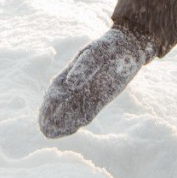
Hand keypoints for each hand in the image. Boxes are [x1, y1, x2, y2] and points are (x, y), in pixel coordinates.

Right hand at [38, 24, 157, 138]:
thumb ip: (84, 67)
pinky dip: (77, 123)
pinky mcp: (99, 101)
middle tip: (50, 130)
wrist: (128, 47)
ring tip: (60, 131)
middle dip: (50, 121)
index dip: (48, 108)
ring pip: (68, 116)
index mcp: (67, 75)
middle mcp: (72, 89)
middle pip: (55, 110)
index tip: (48, 117)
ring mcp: (85, 96)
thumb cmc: (109, 46)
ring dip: (62, 126)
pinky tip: (74, 127)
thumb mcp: (97, 52)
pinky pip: (85, 116)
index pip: (52, 96)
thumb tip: (70, 83)